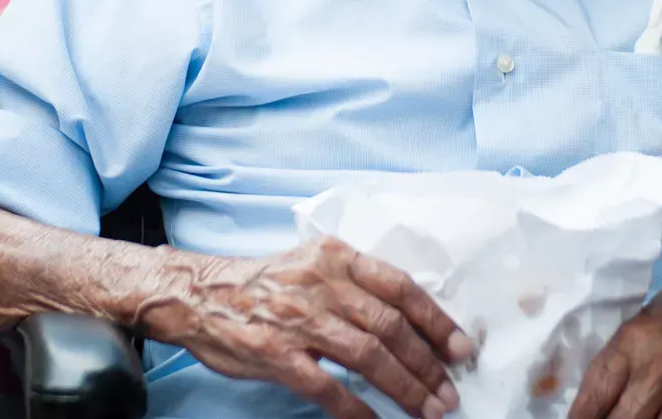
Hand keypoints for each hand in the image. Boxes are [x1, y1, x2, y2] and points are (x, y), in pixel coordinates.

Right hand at [150, 237, 470, 418]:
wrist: (200, 294)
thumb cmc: (267, 281)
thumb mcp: (315, 262)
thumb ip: (358, 280)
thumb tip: (412, 316)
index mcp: (337, 257)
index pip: (401, 287)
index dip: (437, 320)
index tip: (462, 348)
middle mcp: (322, 284)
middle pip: (390, 326)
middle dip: (428, 364)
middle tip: (450, 391)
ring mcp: (298, 321)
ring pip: (368, 357)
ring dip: (406, 388)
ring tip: (429, 409)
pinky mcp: (276, 355)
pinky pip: (328, 388)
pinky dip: (358, 409)